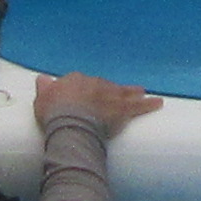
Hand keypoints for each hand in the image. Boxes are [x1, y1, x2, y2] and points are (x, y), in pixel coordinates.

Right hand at [35, 73, 157, 130]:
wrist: (70, 121)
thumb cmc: (54, 113)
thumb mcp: (42, 99)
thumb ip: (44, 87)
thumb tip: (43, 79)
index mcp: (76, 80)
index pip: (83, 82)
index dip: (86, 90)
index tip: (87, 96)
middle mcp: (95, 84)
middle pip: (106, 86)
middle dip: (111, 91)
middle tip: (116, 96)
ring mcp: (110, 95)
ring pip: (124, 92)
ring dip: (132, 92)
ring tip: (141, 92)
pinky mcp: (122, 109)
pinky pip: (139, 106)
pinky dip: (149, 104)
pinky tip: (158, 103)